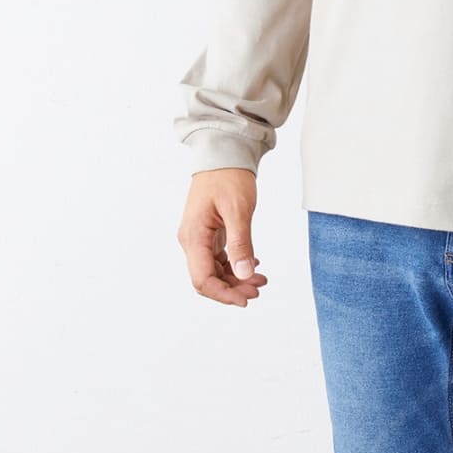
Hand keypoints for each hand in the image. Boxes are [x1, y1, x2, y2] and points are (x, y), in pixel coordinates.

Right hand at [176, 169, 268, 306]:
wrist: (224, 153)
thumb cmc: (229, 176)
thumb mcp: (238, 210)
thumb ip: (241, 243)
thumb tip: (245, 274)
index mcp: (194, 236)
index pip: (202, 279)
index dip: (224, 294)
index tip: (246, 299)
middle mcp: (192, 240)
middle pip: (207, 278)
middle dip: (232, 289)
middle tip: (258, 290)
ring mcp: (199, 237)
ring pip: (214, 270)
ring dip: (235, 278)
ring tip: (260, 280)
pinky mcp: (208, 232)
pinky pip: (218, 257)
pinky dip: (235, 265)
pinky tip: (253, 265)